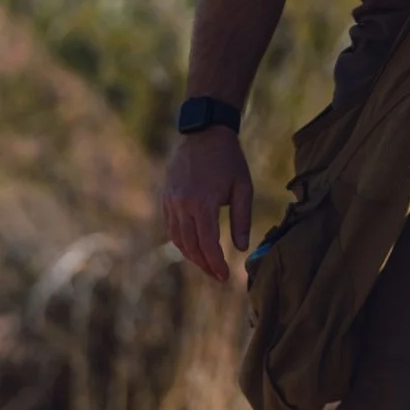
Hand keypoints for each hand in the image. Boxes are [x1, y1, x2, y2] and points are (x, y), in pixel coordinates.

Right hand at [161, 128, 254, 283]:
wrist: (205, 133)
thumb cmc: (229, 160)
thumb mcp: (243, 187)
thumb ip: (241, 219)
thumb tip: (241, 248)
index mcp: (203, 202)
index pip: (207, 244)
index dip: (216, 264)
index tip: (226, 277)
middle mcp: (182, 205)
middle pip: (190, 246)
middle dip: (205, 265)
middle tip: (218, 276)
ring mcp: (171, 201)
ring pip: (178, 239)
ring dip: (192, 256)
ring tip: (208, 265)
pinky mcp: (166, 198)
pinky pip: (171, 227)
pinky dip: (181, 241)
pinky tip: (193, 247)